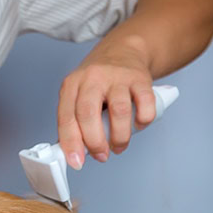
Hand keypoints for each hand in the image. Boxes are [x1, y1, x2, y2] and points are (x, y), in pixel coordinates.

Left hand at [57, 36, 156, 169]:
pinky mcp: (140, 78)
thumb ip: (75, 120)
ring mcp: (117, 77)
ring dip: (119, 136)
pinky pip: (145, 105)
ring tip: (119, 146)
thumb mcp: (78, 94)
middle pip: (89, 114)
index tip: (76, 162)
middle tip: (101, 155)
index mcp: (71, 85)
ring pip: (119, 111)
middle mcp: (92, 78)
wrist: (123, 50)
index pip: (67, 117)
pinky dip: (142, 121)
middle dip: (95, 142)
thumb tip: (72, 152)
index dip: (71, 143)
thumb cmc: (97, 81)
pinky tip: (138, 125)